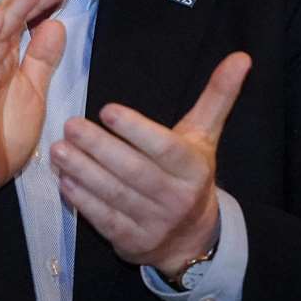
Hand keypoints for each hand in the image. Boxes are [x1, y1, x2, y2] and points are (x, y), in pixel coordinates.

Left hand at [52, 51, 251, 272]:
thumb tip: (242, 57)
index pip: (165, 148)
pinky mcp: (132, 243)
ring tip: (58, 150)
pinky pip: (105, 221)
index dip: (137, 130)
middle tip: (70, 125)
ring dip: (84, 172)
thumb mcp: (205, 137)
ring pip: (115, 195)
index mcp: (194, 168)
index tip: (107, 110)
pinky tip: (65, 180)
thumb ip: (217, 96)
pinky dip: (83, 201)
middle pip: (134, 171)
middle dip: (100, 148)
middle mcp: (176, 198)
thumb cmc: (190, 174)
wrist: (192, 238)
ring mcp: (154, 224)